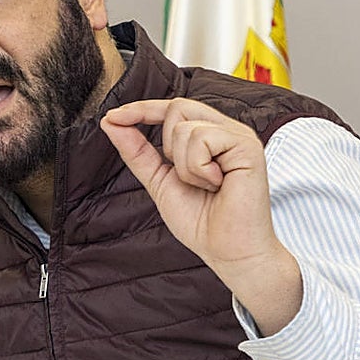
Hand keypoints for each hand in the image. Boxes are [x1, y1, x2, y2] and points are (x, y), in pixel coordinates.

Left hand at [100, 98, 301, 334]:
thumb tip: (111, 122)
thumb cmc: (201, 221)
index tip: (113, 116)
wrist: (227, 251)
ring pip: (185, 128)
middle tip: (189, 178)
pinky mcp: (247, 145)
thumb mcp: (159, 180)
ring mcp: (238, 136)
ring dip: (184, 166)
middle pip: (177, 108)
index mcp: (209, 135)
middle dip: (168, 146)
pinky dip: (199, 169)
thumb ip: (137, 150)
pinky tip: (218, 184)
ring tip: (207, 185)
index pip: (172, 108)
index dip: (142, 108)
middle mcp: (225, 130)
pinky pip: (203, 139)